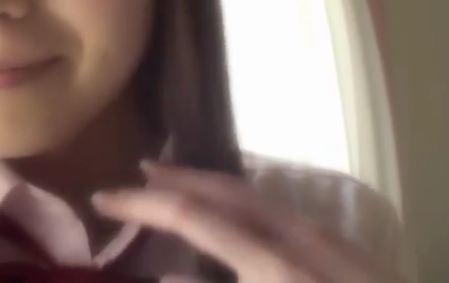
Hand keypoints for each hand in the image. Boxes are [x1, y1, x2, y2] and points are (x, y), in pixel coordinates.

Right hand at [91, 161, 402, 282]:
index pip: (191, 216)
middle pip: (224, 189)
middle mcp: (298, 238)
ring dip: (210, 186)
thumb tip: (166, 276)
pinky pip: (281, 209)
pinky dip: (245, 202)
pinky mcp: (347, 249)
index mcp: (271, 265)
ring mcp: (328, 239)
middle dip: (175, 178)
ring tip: (178, 185)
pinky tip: (238, 213)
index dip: (141, 204)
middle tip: (134, 176)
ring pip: (258, 194)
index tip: (101, 199)